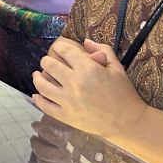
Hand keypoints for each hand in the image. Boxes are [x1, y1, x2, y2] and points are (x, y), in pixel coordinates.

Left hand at [27, 117, 102, 162]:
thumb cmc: (111, 146)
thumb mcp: (95, 129)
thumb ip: (80, 123)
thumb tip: (68, 115)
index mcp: (70, 137)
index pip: (46, 131)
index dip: (39, 127)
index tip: (36, 124)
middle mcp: (63, 152)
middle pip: (42, 147)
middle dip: (36, 141)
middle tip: (33, 136)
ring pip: (43, 160)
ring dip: (38, 152)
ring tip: (36, 147)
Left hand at [31, 38, 148, 142]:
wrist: (126, 121)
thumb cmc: (123, 93)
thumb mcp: (117, 67)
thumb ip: (102, 50)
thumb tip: (85, 41)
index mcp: (87, 69)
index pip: (65, 51)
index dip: (59, 47)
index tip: (58, 48)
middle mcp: (74, 83)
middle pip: (49, 66)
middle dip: (46, 60)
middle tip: (47, 61)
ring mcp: (67, 101)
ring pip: (42, 85)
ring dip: (37, 77)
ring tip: (37, 75)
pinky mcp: (64, 116)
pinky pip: (45, 106)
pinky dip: (38, 99)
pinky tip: (36, 94)